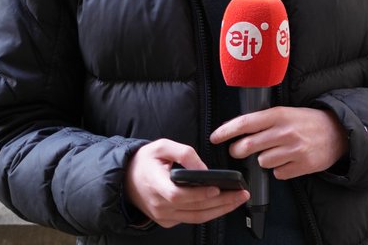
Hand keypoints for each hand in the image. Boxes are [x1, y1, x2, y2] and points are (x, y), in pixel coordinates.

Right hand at [123, 139, 249, 227]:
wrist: (126, 179)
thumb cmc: (145, 161)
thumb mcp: (162, 146)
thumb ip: (184, 153)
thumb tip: (203, 168)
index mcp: (155, 184)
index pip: (177, 194)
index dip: (198, 194)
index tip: (216, 188)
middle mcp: (159, 204)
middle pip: (193, 208)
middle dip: (221, 202)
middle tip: (241, 193)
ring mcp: (163, 215)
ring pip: (196, 217)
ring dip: (220, 210)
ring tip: (238, 199)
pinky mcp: (167, 220)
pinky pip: (191, 219)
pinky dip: (209, 213)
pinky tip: (223, 204)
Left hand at [210, 107, 348, 180]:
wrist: (338, 132)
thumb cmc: (307, 122)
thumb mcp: (287, 112)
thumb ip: (264, 121)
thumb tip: (238, 132)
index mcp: (279, 114)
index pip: (245, 123)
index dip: (226, 131)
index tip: (214, 137)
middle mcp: (285, 131)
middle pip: (247, 146)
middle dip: (237, 150)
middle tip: (239, 150)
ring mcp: (294, 150)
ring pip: (262, 162)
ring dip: (263, 160)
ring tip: (276, 152)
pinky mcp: (302, 165)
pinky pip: (278, 173)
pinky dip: (280, 169)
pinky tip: (289, 160)